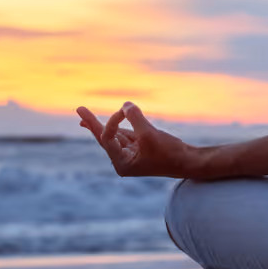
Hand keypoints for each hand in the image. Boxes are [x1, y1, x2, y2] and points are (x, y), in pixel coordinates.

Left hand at [76, 101, 196, 177]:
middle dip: (92, 123)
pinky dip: (118, 124)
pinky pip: (124, 132)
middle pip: (104, 138)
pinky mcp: (140, 147)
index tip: (123, 111)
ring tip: (82, 114)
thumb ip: (135, 118)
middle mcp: (123, 160)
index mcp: (122, 164)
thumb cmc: (169, 152)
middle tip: (79, 109)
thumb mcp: (149, 134)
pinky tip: (108, 121)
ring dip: (101, 123)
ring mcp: (131, 154)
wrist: (188, 162)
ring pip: (114, 134)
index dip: (112, 122)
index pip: (108, 138)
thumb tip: (125, 105)